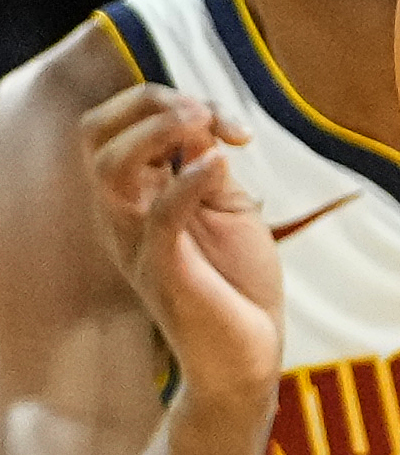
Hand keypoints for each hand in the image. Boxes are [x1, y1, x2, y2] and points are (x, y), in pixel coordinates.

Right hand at [78, 85, 282, 405]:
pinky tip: (221, 161)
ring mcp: (139, 243)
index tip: (226, 119)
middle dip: (149, 103)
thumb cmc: (236, 280)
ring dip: (159, 131)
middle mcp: (124, 215)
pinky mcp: (166, 271)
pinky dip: (188, 180)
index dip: (162, 102)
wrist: (248, 352)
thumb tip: (200, 116)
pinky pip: (159, 219)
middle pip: (96, 137)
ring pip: (111, 170)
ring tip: (205, 121)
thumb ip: (207, 164)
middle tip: (205, 111)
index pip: (111, 127)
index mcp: (135, 196)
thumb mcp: (225, 206)